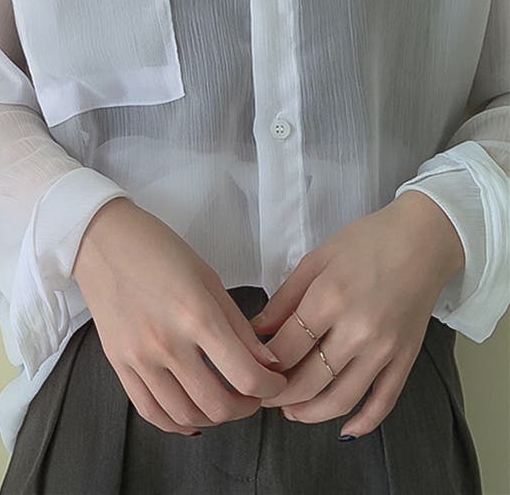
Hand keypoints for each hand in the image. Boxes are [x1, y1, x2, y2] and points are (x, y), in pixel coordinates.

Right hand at [72, 197, 287, 435]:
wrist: (100, 239)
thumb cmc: (157, 248)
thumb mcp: (207, 277)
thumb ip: (238, 324)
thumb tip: (266, 362)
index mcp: (196, 315)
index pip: (246, 376)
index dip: (271, 387)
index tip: (275, 381)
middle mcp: (167, 343)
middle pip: (217, 405)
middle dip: (245, 408)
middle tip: (252, 395)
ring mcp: (138, 357)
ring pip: (184, 415)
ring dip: (213, 418)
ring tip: (222, 402)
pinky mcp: (118, 363)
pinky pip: (149, 410)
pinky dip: (175, 423)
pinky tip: (190, 416)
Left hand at [252, 190, 464, 439]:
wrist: (422, 241)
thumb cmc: (364, 242)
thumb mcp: (314, 260)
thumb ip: (284, 299)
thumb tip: (257, 331)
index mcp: (330, 299)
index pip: (287, 347)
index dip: (264, 363)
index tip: (249, 366)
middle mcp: (358, 331)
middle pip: (310, 380)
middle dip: (279, 394)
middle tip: (261, 396)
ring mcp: (385, 350)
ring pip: (343, 399)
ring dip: (312, 412)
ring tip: (290, 411)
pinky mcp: (406, 360)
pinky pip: (384, 401)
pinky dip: (363, 422)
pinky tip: (343, 429)